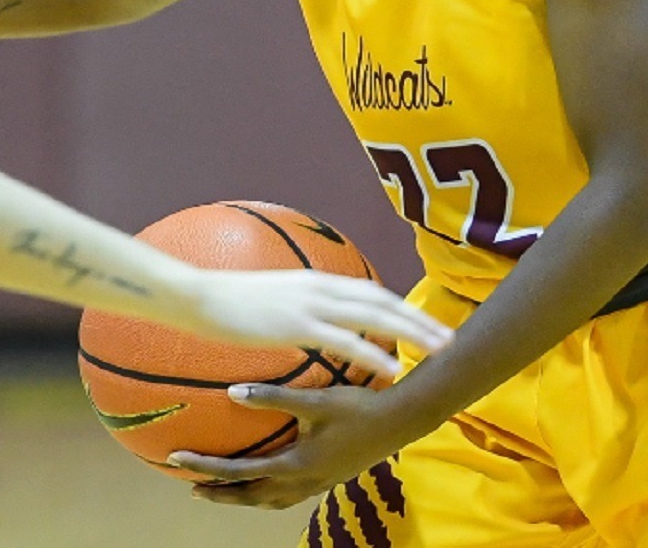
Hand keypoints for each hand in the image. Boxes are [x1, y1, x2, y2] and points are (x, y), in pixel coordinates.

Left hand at [167, 383, 434, 509]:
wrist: (401, 423)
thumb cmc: (358, 407)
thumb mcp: (315, 400)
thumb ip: (273, 398)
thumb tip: (232, 392)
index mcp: (295, 465)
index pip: (239, 472)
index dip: (206, 468)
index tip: (177, 461)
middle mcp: (303, 481)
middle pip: (251, 496)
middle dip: (220, 494)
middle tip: (191, 487)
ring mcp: (317, 484)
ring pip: (270, 500)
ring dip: (243, 497)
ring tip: (221, 489)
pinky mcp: (328, 479)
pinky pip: (287, 495)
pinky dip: (267, 493)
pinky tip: (265, 479)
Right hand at [189, 270, 449, 378]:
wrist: (197, 295)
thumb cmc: (226, 301)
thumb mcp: (269, 297)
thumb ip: (295, 305)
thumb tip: (310, 319)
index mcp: (315, 281)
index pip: (370, 291)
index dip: (400, 306)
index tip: (425, 321)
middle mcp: (320, 287)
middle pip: (383, 301)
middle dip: (419, 318)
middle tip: (450, 337)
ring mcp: (310, 305)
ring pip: (374, 316)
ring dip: (412, 332)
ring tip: (439, 349)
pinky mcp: (296, 325)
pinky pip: (344, 340)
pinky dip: (373, 352)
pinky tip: (393, 366)